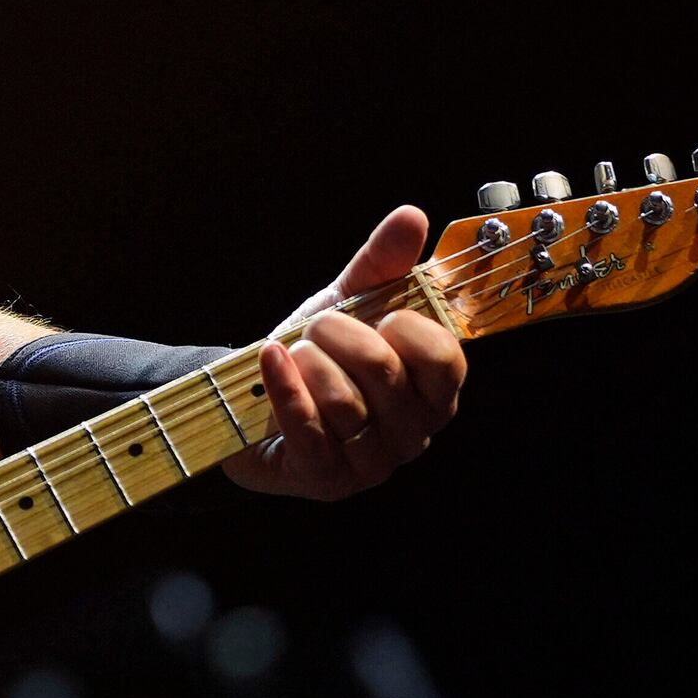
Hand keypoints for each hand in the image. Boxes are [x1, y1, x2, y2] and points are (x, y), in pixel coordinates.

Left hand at [225, 204, 464, 499]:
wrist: (252, 399)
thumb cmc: (317, 354)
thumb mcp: (349, 304)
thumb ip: (382, 265)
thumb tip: (411, 216)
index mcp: (433, 392)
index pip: (445, 360)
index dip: (406, 328)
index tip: (377, 314)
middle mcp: (411, 434)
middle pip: (386, 374)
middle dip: (339, 335)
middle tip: (316, 327)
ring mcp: (371, 464)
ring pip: (346, 403)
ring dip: (308, 364)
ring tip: (291, 354)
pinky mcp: (326, 481)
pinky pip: (309, 429)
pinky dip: (284, 387)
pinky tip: (269, 360)